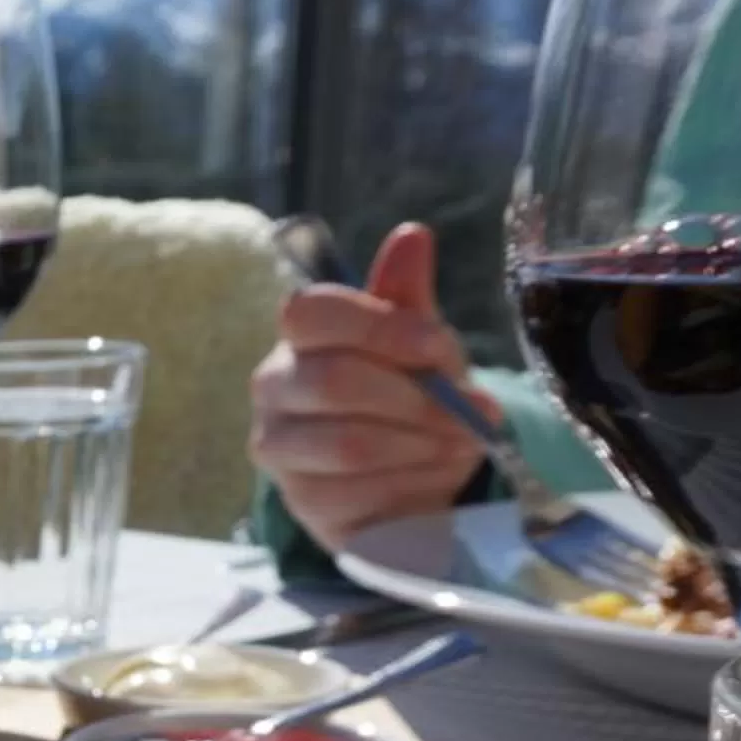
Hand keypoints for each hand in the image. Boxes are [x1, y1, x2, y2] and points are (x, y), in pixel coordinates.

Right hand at [249, 223, 500, 551]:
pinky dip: (413, 483)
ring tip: (459, 441)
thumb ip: (407, 299)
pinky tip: (435, 474)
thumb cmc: (405, 395)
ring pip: (351, 444)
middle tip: (467, 408)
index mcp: (298, 338)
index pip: (310, 312)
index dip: (379, 326)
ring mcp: (280, 450)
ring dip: (420, 443)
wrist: (405, 473)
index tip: (436, 346)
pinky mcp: (301, 504)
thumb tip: (412, 236)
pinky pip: (361, 493)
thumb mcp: (417, 345)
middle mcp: (273, 390)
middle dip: (414, 396)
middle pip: (335, 381)